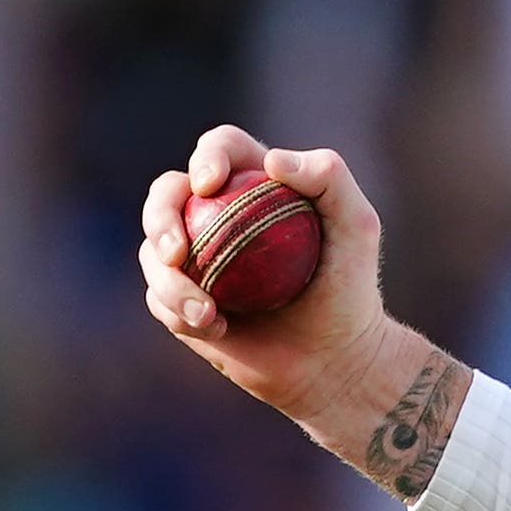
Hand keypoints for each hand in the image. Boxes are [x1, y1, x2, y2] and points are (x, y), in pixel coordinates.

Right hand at [138, 125, 468, 495]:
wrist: (334, 360)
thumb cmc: (350, 289)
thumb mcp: (358, 228)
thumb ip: (330, 178)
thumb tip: (272, 161)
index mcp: (253, 186)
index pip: (220, 150)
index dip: (207, 156)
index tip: (211, 185)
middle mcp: (216, 216)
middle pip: (167, 193)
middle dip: (159, 214)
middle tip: (176, 251)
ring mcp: (194, 260)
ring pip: (153, 252)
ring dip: (167, 280)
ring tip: (205, 312)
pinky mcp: (181, 301)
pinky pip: (159, 299)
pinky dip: (178, 311)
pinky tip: (214, 328)